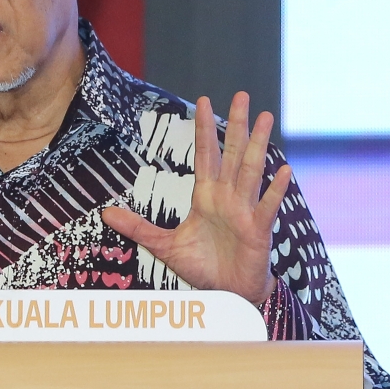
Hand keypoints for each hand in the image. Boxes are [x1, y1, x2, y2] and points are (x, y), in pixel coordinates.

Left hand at [102, 92, 290, 304]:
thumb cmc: (202, 266)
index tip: (203, 100)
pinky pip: (267, 206)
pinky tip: (283, 169)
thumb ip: (137, 228)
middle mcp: (227, 197)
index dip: (204, 128)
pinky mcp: (258, 230)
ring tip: (265, 116)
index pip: (206, 154)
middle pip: (232, 153)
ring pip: (251, 171)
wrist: (227, 294)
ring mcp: (244, 211)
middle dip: (235, 124)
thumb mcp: (163, 245)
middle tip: (241, 95)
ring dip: (258, 144)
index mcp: (206, 196)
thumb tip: (106, 213)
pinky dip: (275, 189)